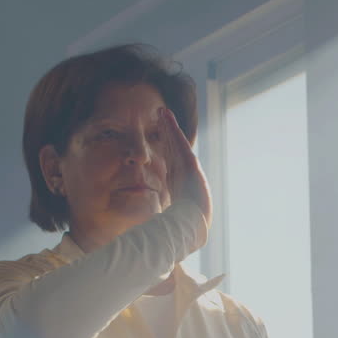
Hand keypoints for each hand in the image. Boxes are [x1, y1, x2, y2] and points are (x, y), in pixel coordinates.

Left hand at [159, 105, 211, 253]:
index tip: (161, 132)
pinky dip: (173, 130)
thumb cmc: (180, 224)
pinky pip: (178, 143)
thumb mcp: (168, 213)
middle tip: (162, 113)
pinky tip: (167, 119)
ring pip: (175, 141)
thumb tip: (146, 223)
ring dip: (169, 126)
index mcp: (178, 180)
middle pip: (173, 146)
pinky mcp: (190, 165)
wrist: (191, 225)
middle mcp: (183, 171)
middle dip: (168, 130)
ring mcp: (187, 167)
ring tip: (163, 111)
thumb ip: (160, 213)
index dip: (167, 144)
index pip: (171, 158)